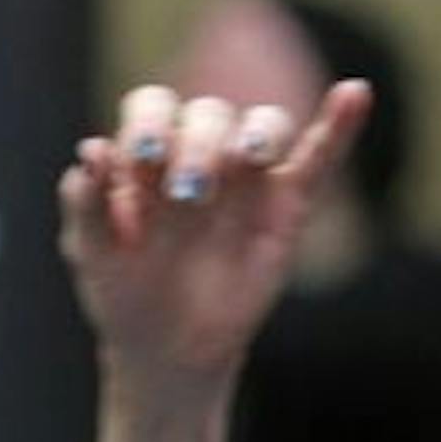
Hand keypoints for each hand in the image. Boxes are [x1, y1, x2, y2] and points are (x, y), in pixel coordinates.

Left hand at [58, 78, 371, 385]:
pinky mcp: (287, 205)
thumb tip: (91, 150)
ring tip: (243, 160)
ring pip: (263, 126)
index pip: (151, 107)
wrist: (165, 348)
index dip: (147, 124)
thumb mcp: (90, 252)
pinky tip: (354, 93)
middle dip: (196, 144)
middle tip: (187, 193)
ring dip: (254, 135)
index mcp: (146, 156)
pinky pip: (319, 158)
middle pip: (208, 114)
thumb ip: (86, 203)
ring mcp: (245, 178)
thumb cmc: (123, 291)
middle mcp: (197, 155)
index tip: (139, 164)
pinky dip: (339, 125)